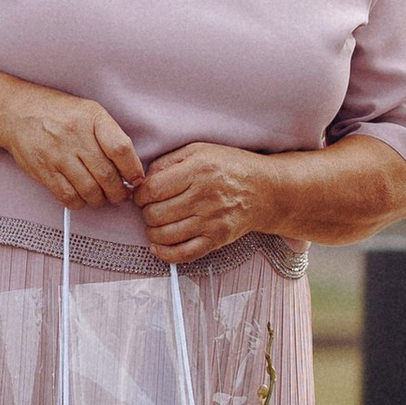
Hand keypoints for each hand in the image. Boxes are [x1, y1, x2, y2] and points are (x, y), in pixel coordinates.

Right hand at [1, 85, 145, 210]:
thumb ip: (109, 135)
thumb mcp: (89, 111)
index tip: (136, 179)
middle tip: (120, 195)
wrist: (16, 111)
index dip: (133, 170)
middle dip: (119, 192)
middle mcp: (76, 135)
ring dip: (100, 200)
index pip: (121, 149)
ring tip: (101, 197)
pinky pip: (68, 196)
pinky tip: (82, 198)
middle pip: (107, 175)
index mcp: (92, 118)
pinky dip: (79, 203)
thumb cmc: (58, 112)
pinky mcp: (44, 170)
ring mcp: (58, 154)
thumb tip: (130, 168)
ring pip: (89, 190)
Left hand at [135, 143, 268, 265]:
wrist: (265, 190)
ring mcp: (212, 220)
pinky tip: (159, 246)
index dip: (140, 195)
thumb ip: (168, 161)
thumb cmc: (230, 166)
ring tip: (156, 224)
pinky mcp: (218, 239)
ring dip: (153, 232)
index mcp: (199, 170)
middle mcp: (206, 196)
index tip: (141, 195)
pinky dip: (165, 254)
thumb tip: (142, 181)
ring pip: (166, 235)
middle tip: (150, 209)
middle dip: (146, 213)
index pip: (153, 189)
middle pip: (156, 214)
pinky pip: (184, 254)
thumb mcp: (199, 150)